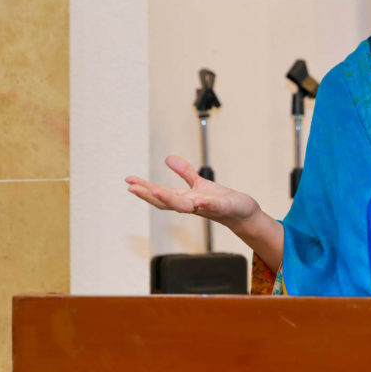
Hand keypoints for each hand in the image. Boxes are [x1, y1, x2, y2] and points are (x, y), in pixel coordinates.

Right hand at [125, 156, 259, 228]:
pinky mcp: (222, 208)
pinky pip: (212, 206)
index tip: (128, 181)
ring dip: (170, 200)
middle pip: (166, 202)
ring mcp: (206, 208)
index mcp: (184, 198)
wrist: (241, 212)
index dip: (144, 188)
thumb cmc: (220, 200)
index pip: (160, 194)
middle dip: (148, 195)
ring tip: (155, 191)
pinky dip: (205, 204)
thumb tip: (168, 159)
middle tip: (132, 188)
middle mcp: (191, 205)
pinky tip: (198, 200)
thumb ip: (184, 172)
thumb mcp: (199, 183)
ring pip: (184, 206)